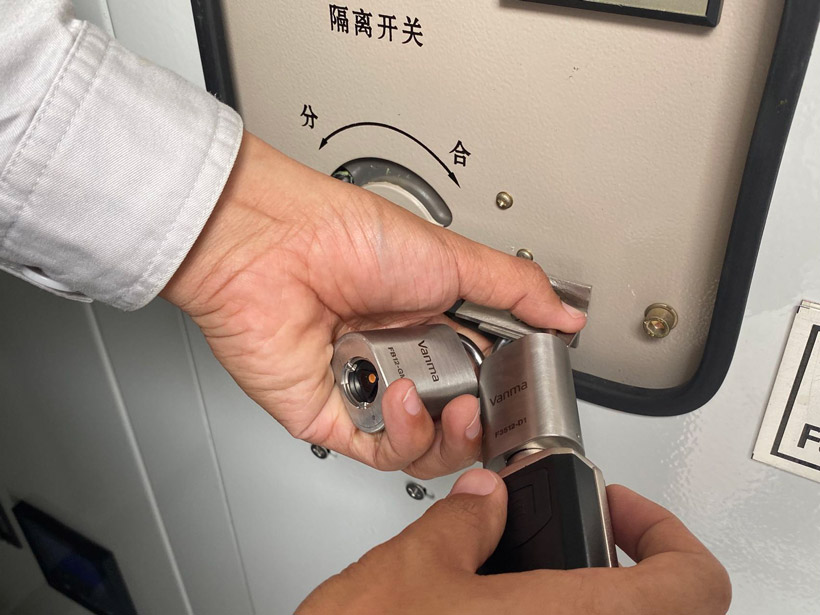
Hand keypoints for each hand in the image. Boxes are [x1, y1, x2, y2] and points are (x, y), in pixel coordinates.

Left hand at [162, 133, 584, 477]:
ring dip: (446, 433)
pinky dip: (402, 433)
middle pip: (461, 419)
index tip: (525, 392)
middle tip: (485, 403)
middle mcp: (402, 357)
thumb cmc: (343, 235)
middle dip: (482, 421)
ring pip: (428, 447)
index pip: (486, 372)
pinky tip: (398, 396)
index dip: (507, 389)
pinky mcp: (333, 418)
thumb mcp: (450, 257)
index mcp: (433, 319)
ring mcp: (368, 389)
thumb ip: (515, 288)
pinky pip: (381, 452)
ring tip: (442, 398)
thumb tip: (565, 313)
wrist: (270, 245)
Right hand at [297, 470, 731, 614]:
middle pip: (665, 614)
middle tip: (582, 538)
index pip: (693, 584)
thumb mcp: (409, 571)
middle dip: (621, 566)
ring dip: (590, 601)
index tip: (619, 510)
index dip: (665, 534)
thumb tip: (483, 505)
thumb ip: (461, 524)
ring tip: (543, 576)